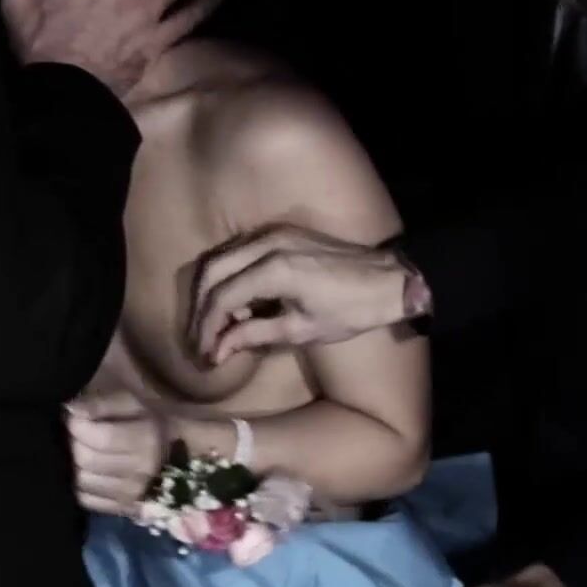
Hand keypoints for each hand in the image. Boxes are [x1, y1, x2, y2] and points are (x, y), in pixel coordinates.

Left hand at [66, 391, 170, 516]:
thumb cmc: (149, 418)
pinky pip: (86, 499)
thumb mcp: (131, 399)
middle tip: (74, 433)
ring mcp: (133, 495)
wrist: (174, 449)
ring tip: (81, 450)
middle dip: (73, 442)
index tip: (73, 416)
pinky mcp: (123, 509)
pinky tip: (87, 470)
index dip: (77, 425)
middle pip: (87, 460)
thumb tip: (72, 411)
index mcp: (148, 439)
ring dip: (74, 464)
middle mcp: (142, 471)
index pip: (101, 438)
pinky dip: (80, 484)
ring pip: (83, 481)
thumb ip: (102, 403)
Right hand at [189, 224, 418, 365]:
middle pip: (210, 271)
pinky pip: (238, 251)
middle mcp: (266, 243)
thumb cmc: (349, 311)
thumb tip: (218, 351)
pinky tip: (237, 304)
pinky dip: (228, 276)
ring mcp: (272, 232)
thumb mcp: (301, 330)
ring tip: (216, 326)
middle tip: (201, 340)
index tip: (205, 355)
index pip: (221, 297)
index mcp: (274, 269)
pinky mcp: (279, 231)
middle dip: (200, 309)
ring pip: (220, 257)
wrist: (386, 279)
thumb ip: (255, 335)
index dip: (207, 328)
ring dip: (211, 291)